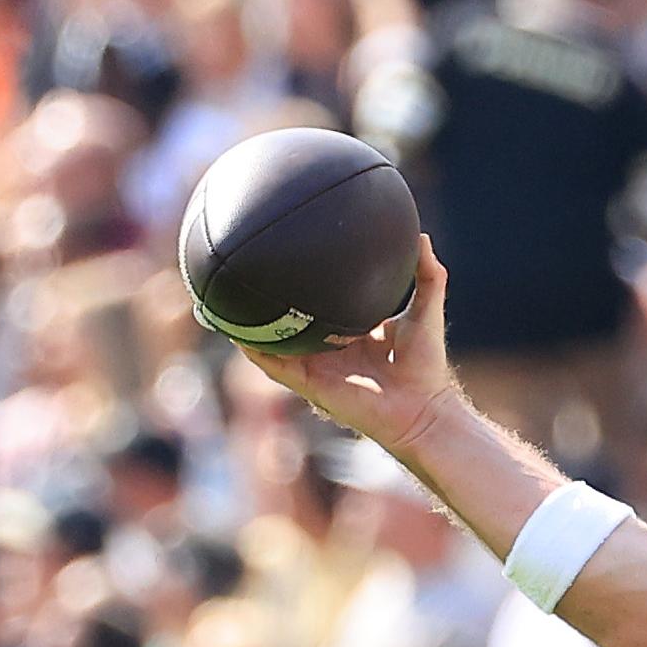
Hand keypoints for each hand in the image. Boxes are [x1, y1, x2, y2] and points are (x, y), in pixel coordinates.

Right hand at [243, 242, 463, 462]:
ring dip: (245, 325)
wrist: (422, 409)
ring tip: (219, 300)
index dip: (301, 284)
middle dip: (262, 301)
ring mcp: (314, 366)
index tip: (286, 257)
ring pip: (269, 343)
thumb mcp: (425, 309)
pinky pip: (273, 365)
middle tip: (240, 270)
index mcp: (347, 331)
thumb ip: (427, 275)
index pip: (317, 303)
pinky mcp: (309, 383)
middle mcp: (325, 348)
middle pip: (286, 321)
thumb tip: (423, 237)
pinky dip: (254, 349)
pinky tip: (234, 332)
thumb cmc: (425, 365)